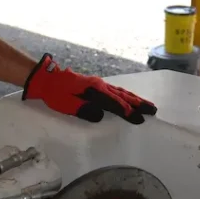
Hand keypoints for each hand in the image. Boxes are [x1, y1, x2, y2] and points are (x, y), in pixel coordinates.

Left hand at [23, 54, 156, 124]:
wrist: (46, 79)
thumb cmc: (55, 93)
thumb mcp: (66, 104)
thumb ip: (83, 110)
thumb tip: (100, 116)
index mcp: (93, 90)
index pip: (114, 103)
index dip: (127, 112)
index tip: (139, 119)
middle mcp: (99, 85)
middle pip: (123, 96)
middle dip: (138, 104)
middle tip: (153, 110)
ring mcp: (99, 84)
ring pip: (121, 92)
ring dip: (135, 99)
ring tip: (148, 105)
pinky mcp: (96, 85)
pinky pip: (116, 91)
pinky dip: (126, 95)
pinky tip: (131, 98)